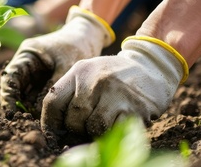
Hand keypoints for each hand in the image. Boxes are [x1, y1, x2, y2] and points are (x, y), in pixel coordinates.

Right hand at [0, 6, 114, 110]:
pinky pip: (34, 94)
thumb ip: (52, 86)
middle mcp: (25, 63)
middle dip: (16, 104)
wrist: (87, 36)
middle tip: (23, 121)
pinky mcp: (41, 79)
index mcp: (27, 54)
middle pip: (13, 87)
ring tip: (33, 121)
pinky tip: (42, 116)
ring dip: (26, 106)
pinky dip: (36, 105)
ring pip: (23, 93)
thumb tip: (40, 109)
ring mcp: (33, 71)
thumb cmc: (76, 45)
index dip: (7, 96)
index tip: (11, 113)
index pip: (10, 76)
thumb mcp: (65, 65)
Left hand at [41, 36, 188, 137]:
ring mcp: (115, 93)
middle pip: (72, 119)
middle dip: (75, 131)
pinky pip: (114, 131)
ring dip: (94, 133)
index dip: (49, 123)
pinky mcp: (134, 107)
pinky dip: (112, 134)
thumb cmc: (113, 76)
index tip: (53, 134)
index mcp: (79, 71)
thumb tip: (56, 129)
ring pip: (92, 128)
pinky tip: (116, 124)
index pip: (52, 101)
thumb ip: (71, 94)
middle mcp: (95, 79)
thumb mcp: (89, 74)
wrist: (151, 66)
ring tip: (101, 125)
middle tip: (83, 130)